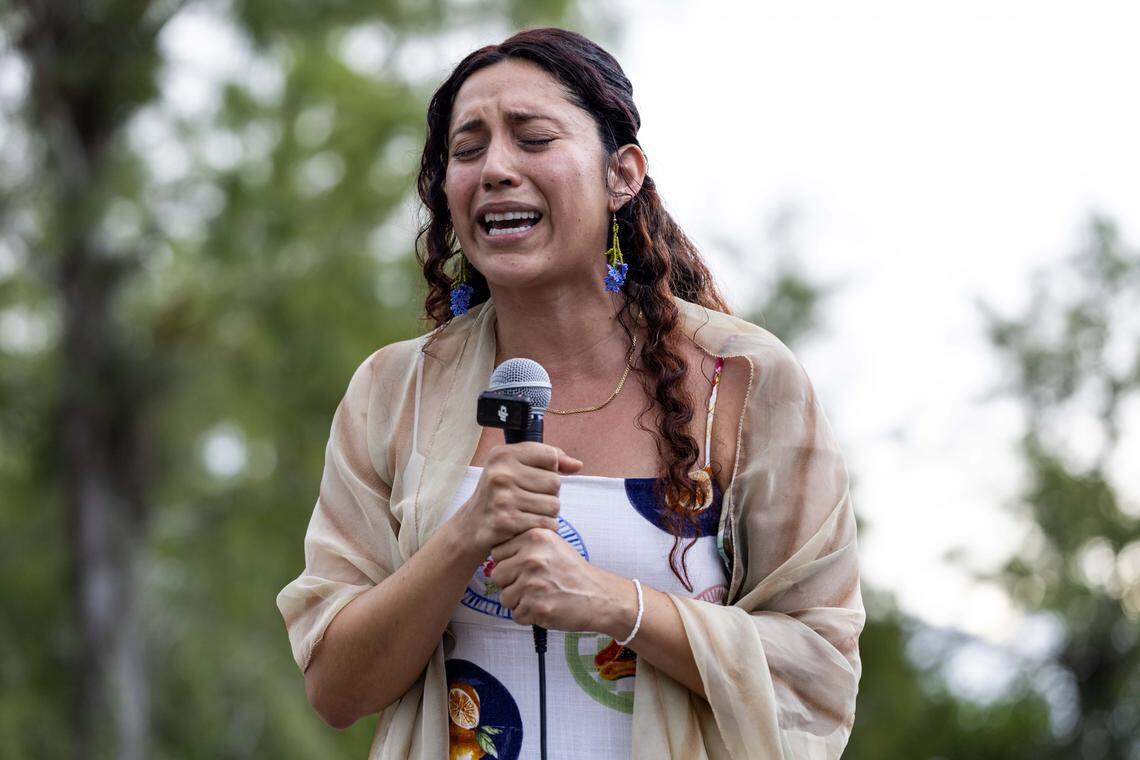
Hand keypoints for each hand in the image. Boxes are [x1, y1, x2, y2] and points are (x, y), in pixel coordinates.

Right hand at [455, 443, 582, 561]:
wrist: (470, 527)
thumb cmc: (499, 494)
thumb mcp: (514, 468)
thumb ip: (547, 460)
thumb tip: (577, 465)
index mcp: (502, 455)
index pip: (550, 456)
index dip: (550, 470)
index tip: (534, 479)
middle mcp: (500, 474)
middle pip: (555, 482)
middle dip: (549, 495)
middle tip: (530, 501)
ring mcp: (502, 498)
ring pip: (554, 505)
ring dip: (548, 513)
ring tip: (529, 513)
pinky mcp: (506, 522)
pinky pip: (546, 523)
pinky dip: (544, 528)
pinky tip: (529, 526)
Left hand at [489, 527, 626, 632]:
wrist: (598, 596)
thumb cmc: (574, 573)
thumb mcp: (552, 544)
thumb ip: (525, 544)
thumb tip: (496, 552)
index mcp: (535, 537)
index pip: (497, 552)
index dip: (508, 563)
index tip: (524, 568)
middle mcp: (532, 557)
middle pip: (497, 575)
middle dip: (510, 584)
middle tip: (532, 585)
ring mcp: (533, 583)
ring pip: (505, 598)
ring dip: (519, 602)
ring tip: (541, 596)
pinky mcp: (537, 606)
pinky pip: (516, 615)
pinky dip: (529, 616)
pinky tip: (545, 607)